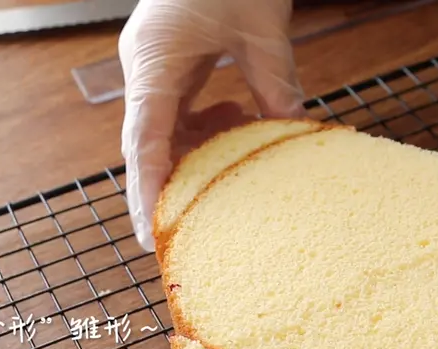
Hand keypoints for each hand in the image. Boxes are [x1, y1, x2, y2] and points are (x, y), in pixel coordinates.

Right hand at [118, 0, 305, 251]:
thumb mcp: (260, 27)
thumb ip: (274, 81)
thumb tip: (294, 131)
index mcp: (154, 62)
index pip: (144, 140)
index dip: (147, 190)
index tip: (153, 232)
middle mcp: (147, 68)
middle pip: (147, 142)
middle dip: (164, 186)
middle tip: (181, 231)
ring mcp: (157, 64)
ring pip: (165, 127)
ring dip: (195, 151)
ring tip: (230, 167)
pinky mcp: (174, 59)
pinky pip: (182, 106)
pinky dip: (207, 123)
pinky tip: (238, 120)